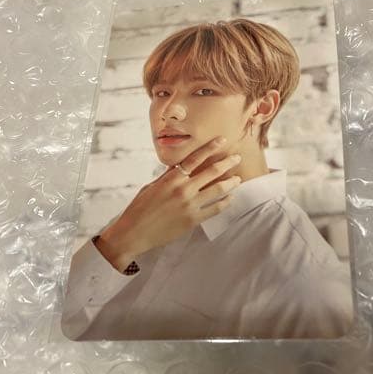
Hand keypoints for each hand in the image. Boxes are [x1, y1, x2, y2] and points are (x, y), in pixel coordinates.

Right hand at [97, 137, 241, 270]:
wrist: (134, 233)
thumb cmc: (139, 208)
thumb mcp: (152, 186)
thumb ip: (168, 176)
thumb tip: (180, 166)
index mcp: (171, 178)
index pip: (195, 158)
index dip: (210, 148)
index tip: (222, 140)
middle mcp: (182, 189)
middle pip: (211, 172)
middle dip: (227, 163)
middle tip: (237, 158)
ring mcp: (189, 205)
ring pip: (217, 189)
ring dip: (230, 182)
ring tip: (238, 179)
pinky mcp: (193, 220)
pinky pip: (215, 209)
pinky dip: (225, 202)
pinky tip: (230, 198)